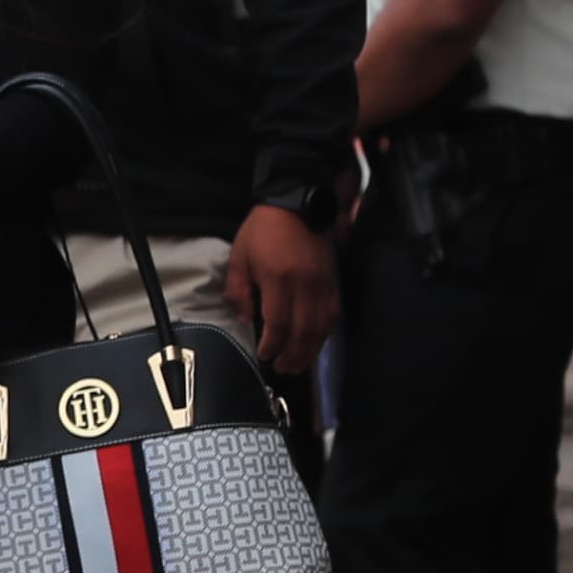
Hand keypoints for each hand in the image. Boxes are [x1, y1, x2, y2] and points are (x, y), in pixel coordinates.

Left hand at [223, 201, 338, 370]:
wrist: (296, 203)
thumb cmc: (262, 230)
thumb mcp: (239, 256)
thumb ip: (239, 290)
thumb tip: (246, 319)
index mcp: (278, 279)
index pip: (278, 323)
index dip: (272, 346)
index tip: (264, 356)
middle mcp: (304, 285)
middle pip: (303, 331)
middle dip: (292, 355)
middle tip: (282, 369)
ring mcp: (322, 284)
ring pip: (321, 327)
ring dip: (310, 351)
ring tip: (298, 365)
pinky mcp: (333, 281)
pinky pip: (333, 314)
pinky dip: (324, 333)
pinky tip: (315, 344)